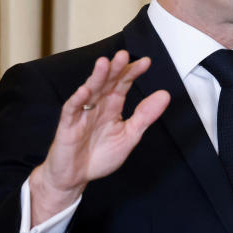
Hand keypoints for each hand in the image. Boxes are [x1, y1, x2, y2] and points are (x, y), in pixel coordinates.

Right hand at [28, 50, 169, 224]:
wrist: (75, 178)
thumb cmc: (99, 156)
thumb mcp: (129, 136)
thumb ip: (145, 116)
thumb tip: (165, 95)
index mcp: (112, 106)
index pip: (123, 84)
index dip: (132, 72)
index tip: (146, 62)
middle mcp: (97, 106)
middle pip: (106, 83)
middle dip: (115, 69)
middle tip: (124, 54)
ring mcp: (81, 114)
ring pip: (89, 91)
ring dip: (97, 77)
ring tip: (104, 63)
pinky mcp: (67, 126)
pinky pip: (72, 110)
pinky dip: (78, 100)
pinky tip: (85, 91)